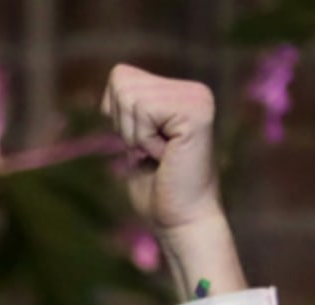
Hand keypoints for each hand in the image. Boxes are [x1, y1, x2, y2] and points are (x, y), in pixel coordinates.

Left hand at [100, 65, 242, 298]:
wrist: (179, 219)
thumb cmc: (155, 188)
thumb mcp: (134, 138)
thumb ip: (129, 107)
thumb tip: (116, 77)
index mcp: (180, 92)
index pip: (120, 76)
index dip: (116, 115)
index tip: (141, 143)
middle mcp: (194, 89)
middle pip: (121, 81)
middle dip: (123, 125)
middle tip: (151, 151)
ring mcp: (198, 97)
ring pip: (129, 96)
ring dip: (134, 135)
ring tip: (160, 154)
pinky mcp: (196, 112)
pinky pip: (143, 111)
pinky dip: (144, 139)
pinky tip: (166, 155)